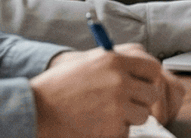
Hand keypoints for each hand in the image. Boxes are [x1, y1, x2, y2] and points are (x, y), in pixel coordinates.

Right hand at [31, 44, 176, 137]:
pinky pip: (126, 131)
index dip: (149, 78)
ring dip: (129, 117)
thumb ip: (114, 63)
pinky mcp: (112, 128)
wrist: (37, 110)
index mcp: (114, 60)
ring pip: (142, 115)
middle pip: (152, 93)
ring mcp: (118, 106)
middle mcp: (120, 81)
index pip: (152, 67)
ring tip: (108, 114)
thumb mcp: (88, 63)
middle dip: (141, 100)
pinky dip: (115, 131)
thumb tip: (138, 70)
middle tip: (126, 104)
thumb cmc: (58, 87)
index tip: (143, 84)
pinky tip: (97, 124)